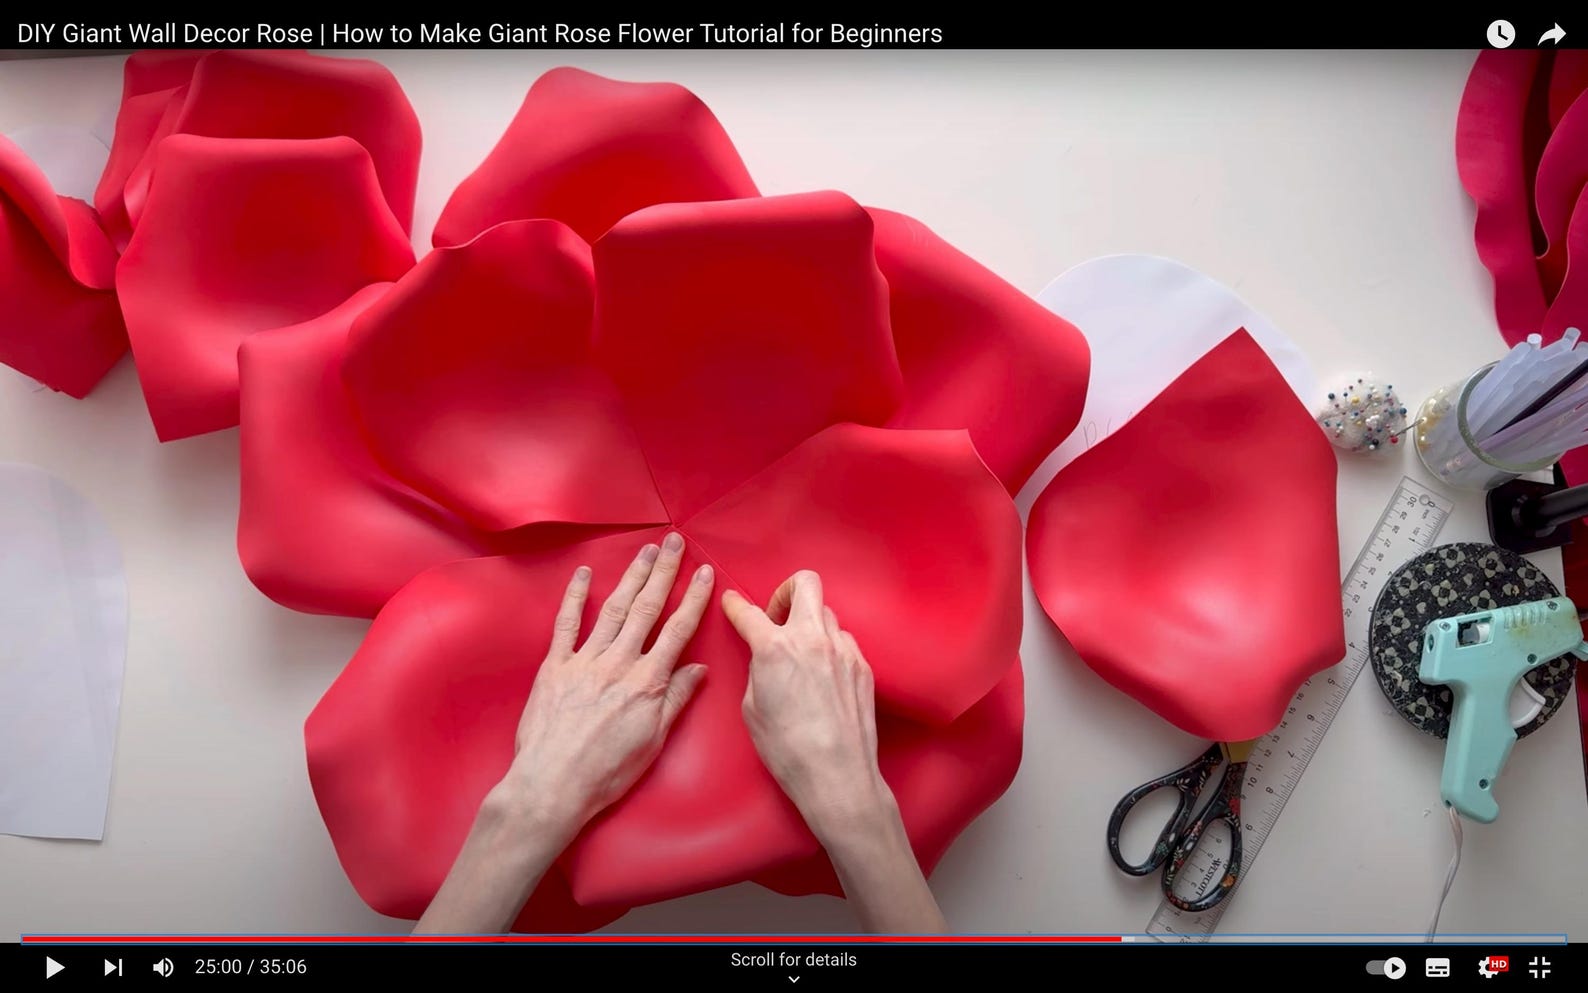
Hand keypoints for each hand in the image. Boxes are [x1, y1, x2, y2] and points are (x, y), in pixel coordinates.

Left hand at [500, 532, 713, 843]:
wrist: (553, 784)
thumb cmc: (606, 772)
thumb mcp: (653, 741)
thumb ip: (676, 700)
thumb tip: (698, 670)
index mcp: (647, 682)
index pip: (677, 630)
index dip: (693, 598)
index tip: (704, 572)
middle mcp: (618, 663)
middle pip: (646, 608)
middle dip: (663, 572)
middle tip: (674, 542)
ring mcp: (585, 660)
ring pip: (613, 608)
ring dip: (631, 576)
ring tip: (646, 551)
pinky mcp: (555, 666)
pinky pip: (566, 624)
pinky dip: (575, 597)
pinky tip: (583, 575)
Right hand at [722, 570, 892, 841]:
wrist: (837, 775)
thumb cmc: (789, 751)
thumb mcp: (752, 709)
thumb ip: (757, 671)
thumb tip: (765, 658)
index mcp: (775, 649)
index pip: (748, 613)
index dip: (735, 605)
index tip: (733, 603)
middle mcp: (812, 640)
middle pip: (805, 583)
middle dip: (785, 593)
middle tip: (776, 618)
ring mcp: (843, 650)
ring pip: (826, 614)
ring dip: (810, 625)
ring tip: (801, 654)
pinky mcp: (862, 667)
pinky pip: (844, 642)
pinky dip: (830, 649)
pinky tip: (823, 676)